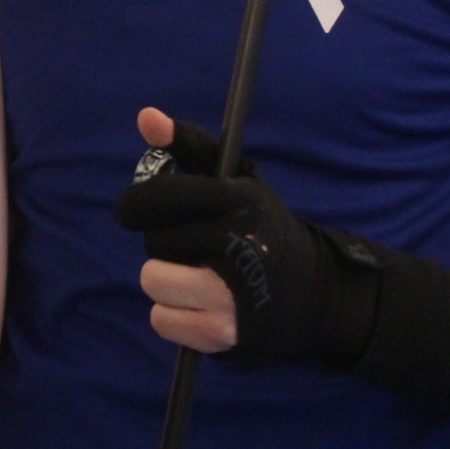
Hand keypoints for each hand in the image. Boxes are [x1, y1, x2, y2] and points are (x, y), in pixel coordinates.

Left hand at [112, 108, 380, 365]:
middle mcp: (236, 243)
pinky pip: (161, 319)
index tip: (135, 210)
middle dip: (166, 241)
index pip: (158, 196)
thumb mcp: (237, 179)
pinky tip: (201, 304)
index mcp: (238, 200)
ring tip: (197, 274)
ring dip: (166, 279)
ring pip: (154, 280)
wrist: (314, 293)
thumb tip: (144, 115)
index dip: (136, 204)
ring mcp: (230, 293)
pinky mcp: (222, 332)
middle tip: (196, 245)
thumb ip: (188, 146)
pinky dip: (173, 314)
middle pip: (154, 241)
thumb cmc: (260, 226)